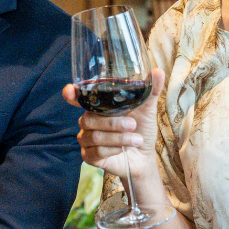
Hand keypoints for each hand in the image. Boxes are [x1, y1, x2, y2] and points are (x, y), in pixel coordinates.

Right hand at [61, 67, 165, 182]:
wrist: (144, 155)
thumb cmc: (141, 129)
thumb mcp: (147, 109)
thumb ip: (150, 90)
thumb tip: (158, 71)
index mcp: (97, 106)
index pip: (77, 97)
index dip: (70, 93)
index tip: (70, 90)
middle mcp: (88, 121)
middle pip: (88, 118)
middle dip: (113, 123)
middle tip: (133, 124)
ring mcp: (86, 139)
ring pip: (95, 136)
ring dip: (118, 138)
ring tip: (137, 139)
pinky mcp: (89, 156)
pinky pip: (96, 151)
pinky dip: (114, 149)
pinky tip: (124, 149)